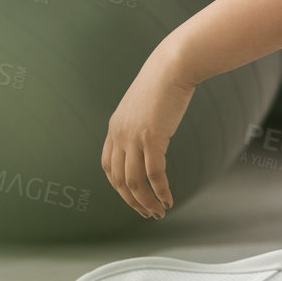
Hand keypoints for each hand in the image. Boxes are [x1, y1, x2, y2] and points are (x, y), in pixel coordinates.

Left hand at [100, 46, 195, 218]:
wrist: (172, 66)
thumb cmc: (163, 82)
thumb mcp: (144, 106)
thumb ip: (140, 123)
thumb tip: (150, 137)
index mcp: (115, 128)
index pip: (109, 166)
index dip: (119, 187)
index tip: (134, 197)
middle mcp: (119, 135)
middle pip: (120, 180)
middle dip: (133, 201)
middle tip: (148, 213)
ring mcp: (134, 137)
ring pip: (135, 182)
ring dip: (146, 202)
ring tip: (159, 212)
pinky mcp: (152, 138)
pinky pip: (154, 174)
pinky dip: (160, 191)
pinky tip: (168, 199)